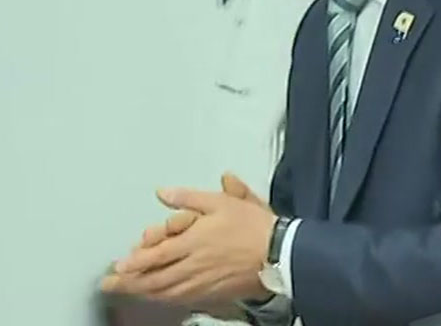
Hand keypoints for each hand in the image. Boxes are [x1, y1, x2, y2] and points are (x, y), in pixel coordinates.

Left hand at [101, 173, 275, 304]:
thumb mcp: (222, 201)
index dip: (132, 263)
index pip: (153, 257)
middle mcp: (192, 266)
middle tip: (110, 286)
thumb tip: (163, 193)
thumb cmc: (252, 225)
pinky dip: (166, 299)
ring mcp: (202, 282)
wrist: (278, 251)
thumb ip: (189, 197)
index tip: (116, 266)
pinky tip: (161, 296)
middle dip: (128, 284)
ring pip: (165, 292)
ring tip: (130, 292)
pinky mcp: (213, 292)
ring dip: (144, 293)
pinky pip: (182, 299)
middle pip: (154, 280)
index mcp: (192, 242)